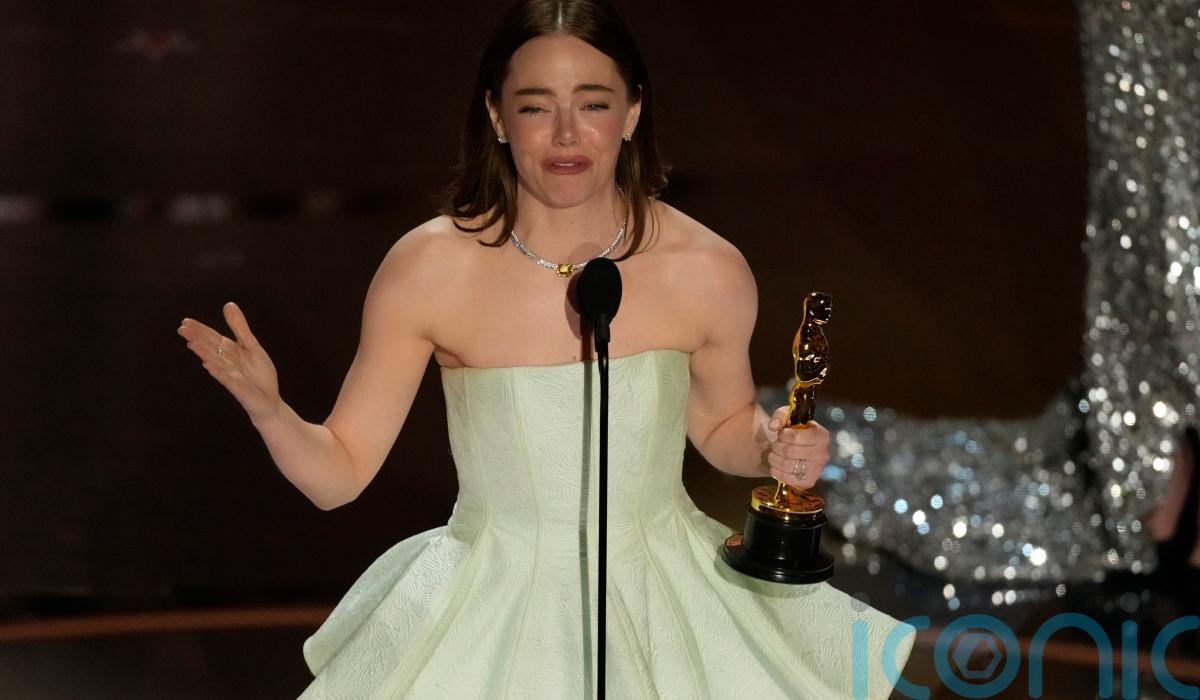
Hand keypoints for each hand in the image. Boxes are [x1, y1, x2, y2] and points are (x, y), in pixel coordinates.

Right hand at [178, 302, 281, 423]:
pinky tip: (207, 364)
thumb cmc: (258, 373)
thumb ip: (239, 327)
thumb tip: (228, 304)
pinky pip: (225, 377)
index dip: (200, 329)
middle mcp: (226, 361)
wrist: (269, 399)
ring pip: (214, 361)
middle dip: (197, 338)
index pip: (212, 337)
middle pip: (210, 347)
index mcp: (229, 350)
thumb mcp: (251, 345)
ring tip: (191, 343)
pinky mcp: (236, 387)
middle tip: (181, 329)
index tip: (185, 321)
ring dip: (203, 352)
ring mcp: (230, 374)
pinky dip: (217, 371)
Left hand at [765, 406, 829, 488]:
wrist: (797, 449)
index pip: (796, 437)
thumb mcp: (788, 417)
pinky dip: (777, 472)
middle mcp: (823, 453)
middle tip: (775, 445)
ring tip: (774, 454)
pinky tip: (776, 466)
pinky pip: (788, 479)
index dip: (783, 435)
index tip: (781, 433)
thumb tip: (773, 425)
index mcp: (821, 435)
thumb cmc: (793, 431)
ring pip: (786, 465)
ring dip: (774, 459)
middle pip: (789, 452)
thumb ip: (780, 416)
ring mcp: (817, 469)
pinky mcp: (809, 481)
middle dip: (776, 447)